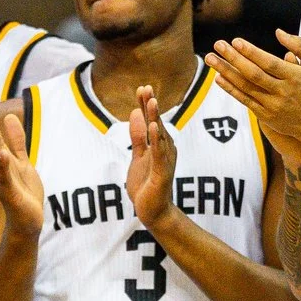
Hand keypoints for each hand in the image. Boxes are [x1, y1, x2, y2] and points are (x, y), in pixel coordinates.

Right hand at [0, 104, 44, 234]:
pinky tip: (3, 154)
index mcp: (0, 161)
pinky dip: (4, 166)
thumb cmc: (23, 192)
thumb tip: (9, 117)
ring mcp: (2, 181)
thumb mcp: (22, 162)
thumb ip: (16, 141)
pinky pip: (6, 178)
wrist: (26, 221)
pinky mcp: (10, 194)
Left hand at [125, 86, 180, 228]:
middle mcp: (165, 149)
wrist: (153, 212)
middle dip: (151, 106)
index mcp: (159, 145)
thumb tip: (135, 112)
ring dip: (155, 118)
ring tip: (151, 101)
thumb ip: (138, 136)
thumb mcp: (138, 156)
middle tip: (146, 88)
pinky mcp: (163, 172)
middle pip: (157, 123)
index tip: (142, 87)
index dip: (146, 105)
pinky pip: (159, 153)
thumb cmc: (146, 184)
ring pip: (160, 135)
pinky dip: (157, 140)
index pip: (151, 121)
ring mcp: (165, 160)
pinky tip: (154, 127)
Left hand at [205, 32, 300, 163]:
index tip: (236, 41)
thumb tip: (278, 32)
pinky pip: (244, 100)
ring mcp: (272, 105)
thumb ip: (299, 45)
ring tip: (210, 58)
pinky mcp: (265, 116)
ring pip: (245, 87)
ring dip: (226, 72)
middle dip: (233, 59)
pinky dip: (231, 89)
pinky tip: (218, 77)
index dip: (251, 52)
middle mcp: (282, 92)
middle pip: (253, 74)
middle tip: (217, 44)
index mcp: (294, 77)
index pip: (269, 63)